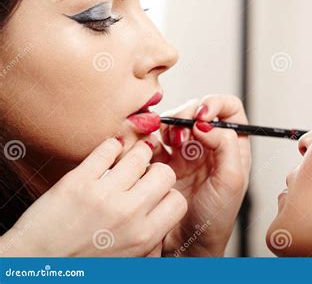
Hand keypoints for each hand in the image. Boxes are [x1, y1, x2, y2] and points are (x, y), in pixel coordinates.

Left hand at [0, 135, 186, 256]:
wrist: (34, 265)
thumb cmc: (80, 266)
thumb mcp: (127, 261)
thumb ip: (150, 240)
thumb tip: (162, 217)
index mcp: (143, 236)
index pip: (177, 201)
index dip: (168, 195)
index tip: (157, 193)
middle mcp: (127, 214)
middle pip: (164, 173)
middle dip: (157, 172)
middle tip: (146, 174)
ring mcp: (103, 195)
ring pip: (139, 156)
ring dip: (138, 153)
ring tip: (131, 157)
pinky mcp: (78, 180)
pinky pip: (108, 148)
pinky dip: (112, 146)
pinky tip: (111, 152)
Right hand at [153, 95, 250, 256]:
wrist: (187, 243)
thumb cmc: (215, 218)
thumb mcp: (231, 182)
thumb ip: (226, 146)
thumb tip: (207, 124)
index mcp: (232, 148)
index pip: (229, 110)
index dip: (215, 104)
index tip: (201, 115)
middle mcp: (210, 146)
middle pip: (198, 111)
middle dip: (186, 114)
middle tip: (179, 133)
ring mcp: (186, 153)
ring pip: (175, 123)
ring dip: (168, 126)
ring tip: (166, 144)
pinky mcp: (166, 163)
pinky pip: (156, 141)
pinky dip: (151, 139)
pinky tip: (153, 150)